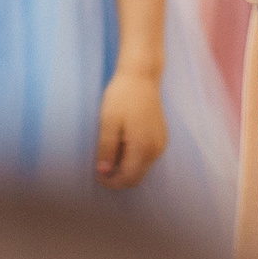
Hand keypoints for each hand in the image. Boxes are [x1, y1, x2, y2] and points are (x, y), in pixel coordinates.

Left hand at [95, 67, 167, 187]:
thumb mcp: (108, 122)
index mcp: (142, 147)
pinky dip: (133, 158)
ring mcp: (160, 144)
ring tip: (111, 149)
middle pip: (136, 178)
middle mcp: (156, 149)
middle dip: (118, 177)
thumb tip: (103, 172)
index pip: (127, 178)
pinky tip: (122, 142)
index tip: (96, 174)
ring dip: (125, 167)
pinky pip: (147, 158)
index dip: (110, 182)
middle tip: (101, 165)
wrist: (142, 77)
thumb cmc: (122, 96)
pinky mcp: (161, 138)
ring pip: (141, 168)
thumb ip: (106, 149)